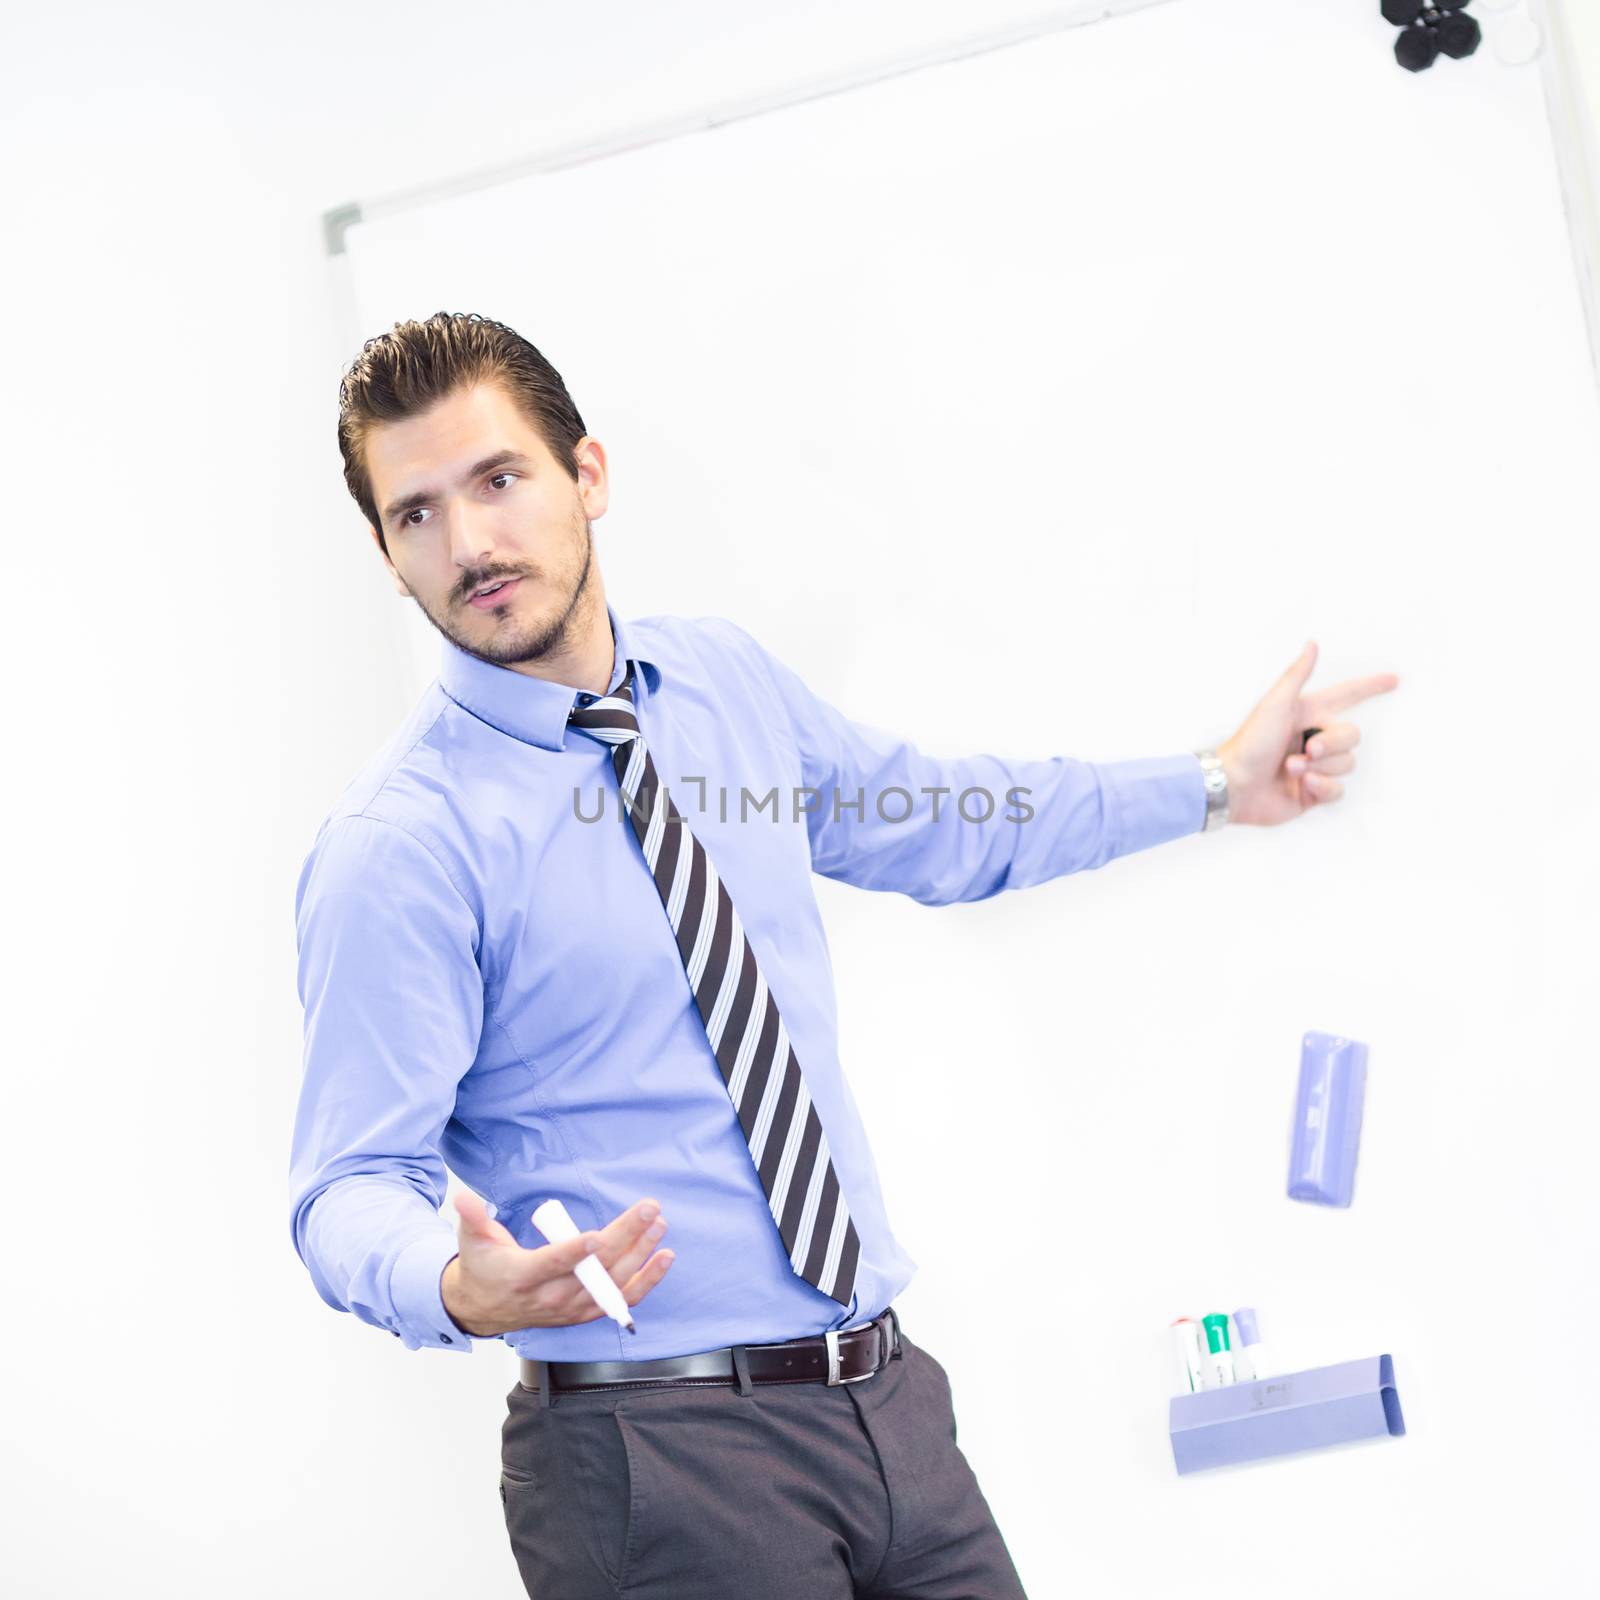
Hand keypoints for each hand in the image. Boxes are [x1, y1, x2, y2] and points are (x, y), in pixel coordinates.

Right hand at [440, 1193, 674, 1336]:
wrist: (484, 1308)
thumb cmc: (483, 1267)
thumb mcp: (472, 1240)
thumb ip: (473, 1217)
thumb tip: (465, 1198)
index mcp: (523, 1276)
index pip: (554, 1264)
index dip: (576, 1252)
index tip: (599, 1235)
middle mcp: (551, 1296)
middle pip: (594, 1269)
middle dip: (625, 1237)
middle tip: (648, 1210)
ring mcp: (571, 1308)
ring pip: (612, 1284)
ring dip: (641, 1255)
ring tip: (659, 1226)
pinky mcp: (584, 1313)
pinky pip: (620, 1300)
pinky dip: (646, 1281)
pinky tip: (664, 1258)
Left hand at [1217, 641, 1399, 826]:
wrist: (1235, 785)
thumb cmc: (1250, 742)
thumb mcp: (1275, 704)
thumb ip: (1297, 675)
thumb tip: (1312, 644)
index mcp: (1306, 714)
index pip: (1346, 696)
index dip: (1370, 688)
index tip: (1394, 680)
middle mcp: (1313, 738)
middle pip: (1352, 735)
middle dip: (1333, 743)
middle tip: (1308, 748)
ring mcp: (1315, 766)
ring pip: (1347, 764)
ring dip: (1321, 767)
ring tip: (1291, 768)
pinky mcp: (1313, 792)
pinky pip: (1338, 789)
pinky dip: (1323, 787)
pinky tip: (1303, 785)